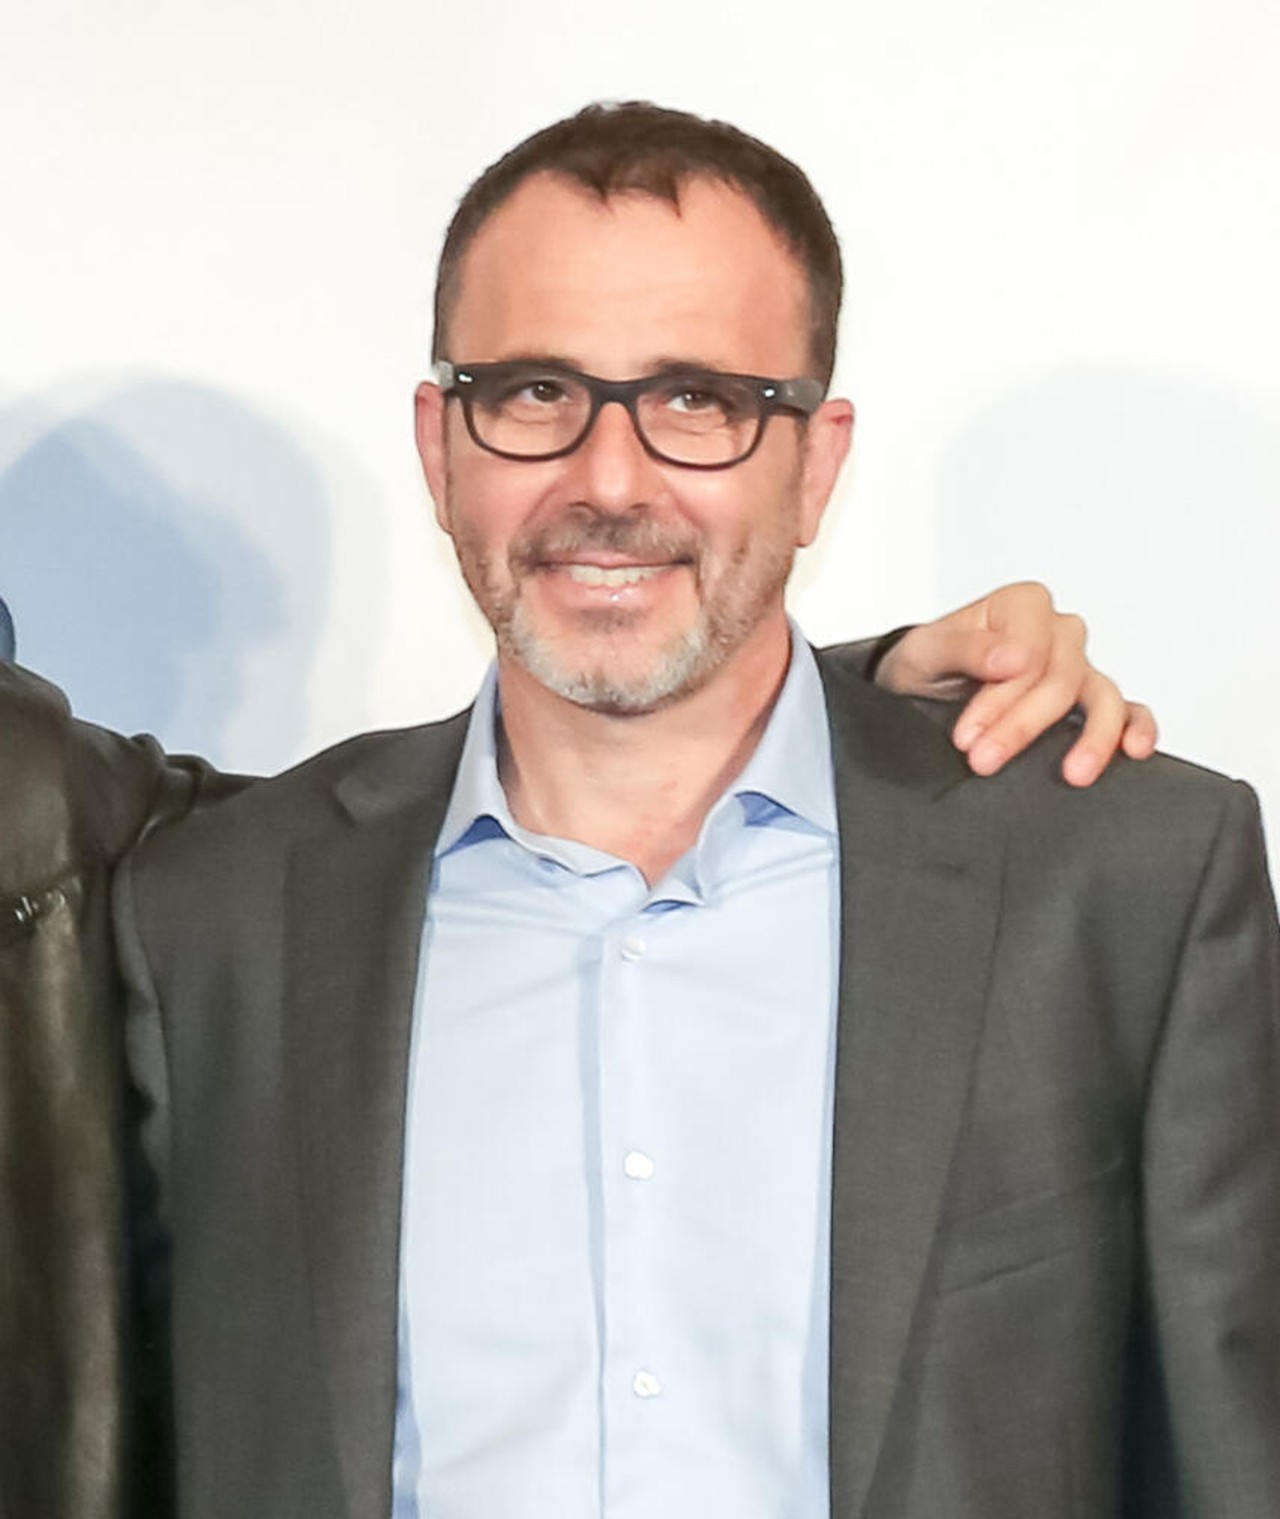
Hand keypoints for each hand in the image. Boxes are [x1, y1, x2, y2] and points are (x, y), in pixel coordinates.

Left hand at [876, 581, 1156, 785]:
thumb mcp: (925, 651)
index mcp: (1022, 605)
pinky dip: (1135, 727)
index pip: (1032, 654)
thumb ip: (966, 648)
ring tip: (1074, 773)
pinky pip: (1128, 708)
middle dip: (1021, 726)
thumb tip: (1014, 658)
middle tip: (984, 759)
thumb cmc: (926, 661)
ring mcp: (1077, 665)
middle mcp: (1058, 631)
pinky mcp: (1086, 696)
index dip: (1001, 698)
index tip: (968, 733)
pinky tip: (1133, 751)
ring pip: (1102, 696)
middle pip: (1060, 680)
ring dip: (1091, 737)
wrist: (920, 686)